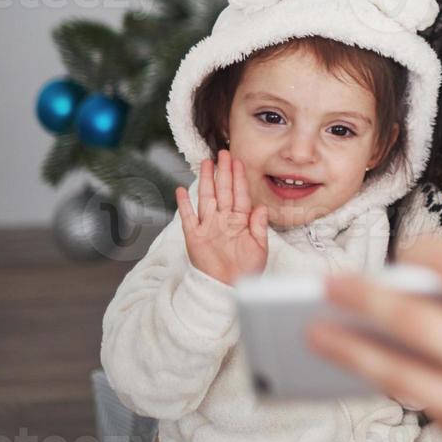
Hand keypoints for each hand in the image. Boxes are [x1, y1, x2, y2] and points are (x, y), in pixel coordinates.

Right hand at [176, 149, 268, 286]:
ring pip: (206, 198)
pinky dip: (184, 204)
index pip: (240, 194)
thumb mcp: (259, 247)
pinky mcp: (195, 237)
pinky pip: (188, 218)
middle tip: (223, 153)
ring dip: (205, 181)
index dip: (239, 178)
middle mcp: (224, 220)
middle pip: (223, 191)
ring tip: (205, 163)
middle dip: (223, 172)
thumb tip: (260, 207)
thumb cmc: (246, 270)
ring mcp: (208, 227)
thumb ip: (259, 226)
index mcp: (240, 221)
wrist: (229, 288)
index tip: (238, 161)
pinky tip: (181, 190)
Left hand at [307, 239, 441, 441]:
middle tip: (325, 286)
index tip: (401, 247)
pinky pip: (437, 416)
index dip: (424, 247)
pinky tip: (385, 374)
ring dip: (356, 355)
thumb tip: (435, 273)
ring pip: (405, 381)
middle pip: (414, 324)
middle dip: (363, 299)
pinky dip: (414, 392)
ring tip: (322, 337)